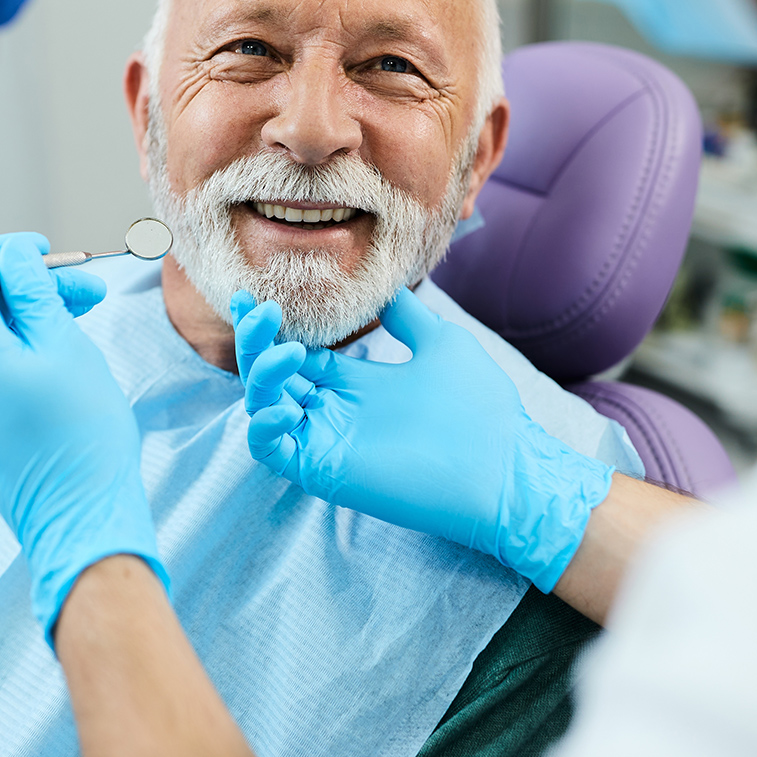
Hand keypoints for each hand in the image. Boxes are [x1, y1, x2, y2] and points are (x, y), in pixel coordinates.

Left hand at [0, 232, 167, 644]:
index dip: (1, 253)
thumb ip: (34, 294)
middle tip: (90, 287)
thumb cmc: (82, 432)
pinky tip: (68, 351)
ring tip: (90, 315)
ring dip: (36, 316)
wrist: (81, 517)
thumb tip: (14, 255)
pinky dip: (28, 348)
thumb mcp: (66, 348)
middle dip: (32, 286)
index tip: (43, 251)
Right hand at [231, 287, 613, 591]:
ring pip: (264, 406)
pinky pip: (273, 452)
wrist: (506, 465)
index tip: (250, 297)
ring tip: (288, 350)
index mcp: (354, 382)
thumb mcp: (441, 343)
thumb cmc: (481, 408)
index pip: (294, 352)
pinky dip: (263, 429)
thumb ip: (407, 316)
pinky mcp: (324, 470)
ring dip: (262, 375)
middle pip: (270, 375)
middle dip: (254, 341)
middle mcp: (332, 409)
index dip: (268, 327)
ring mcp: (325, 440)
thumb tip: (385, 286)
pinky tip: (281, 406)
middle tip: (257, 309)